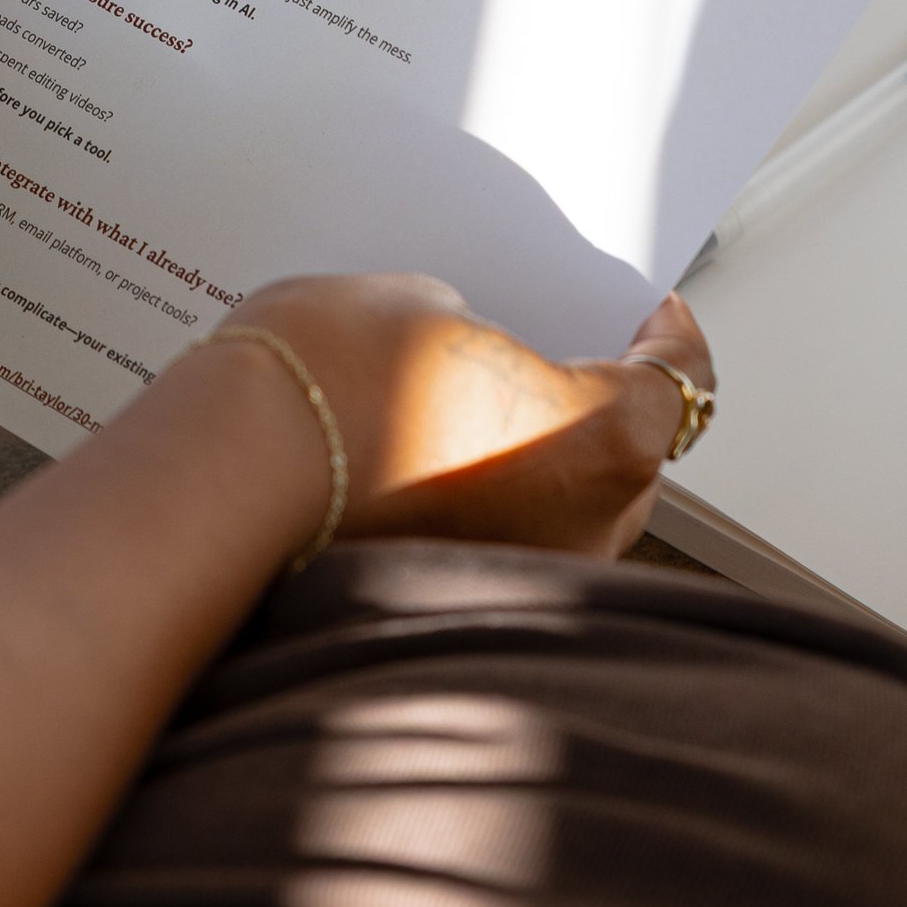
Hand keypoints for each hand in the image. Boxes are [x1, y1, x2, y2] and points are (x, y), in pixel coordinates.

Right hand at [227, 272, 711, 561]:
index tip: (648, 308)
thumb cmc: (326, 379)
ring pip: (558, 505)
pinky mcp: (454, 601)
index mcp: (604, 439)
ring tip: (470, 398)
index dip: (665, 331)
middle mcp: (587, 528)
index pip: (681, 380)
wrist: (225, 474)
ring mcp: (522, 577)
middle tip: (547, 347)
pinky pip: (494, 539)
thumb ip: (478, 332)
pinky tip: (423, 453)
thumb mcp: (419, 304)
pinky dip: (474, 500)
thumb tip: (473, 354)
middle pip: (627, 452)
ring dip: (530, 457)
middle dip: (590, 399)